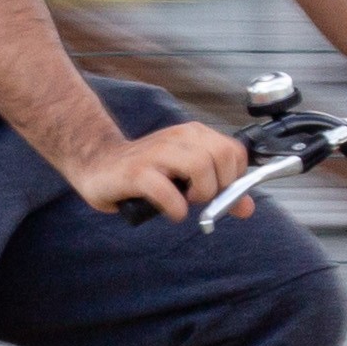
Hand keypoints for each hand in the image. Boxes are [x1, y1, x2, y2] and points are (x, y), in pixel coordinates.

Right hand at [76, 120, 250, 222]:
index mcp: (193, 135)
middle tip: (203, 198)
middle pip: (222, 157)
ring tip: (187, 202)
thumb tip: (247, 207)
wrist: (100, 164)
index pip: (235, 151)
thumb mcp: (187, 176)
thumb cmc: (146, 170)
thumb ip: (219, 190)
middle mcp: (177, 138)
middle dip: (220, 186)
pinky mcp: (136, 172)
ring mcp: (156, 153)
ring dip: (200, 194)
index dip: (235, 178)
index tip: (221, 192)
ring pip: (199, 167)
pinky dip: (176, 207)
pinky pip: (167, 190)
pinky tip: (172, 210)